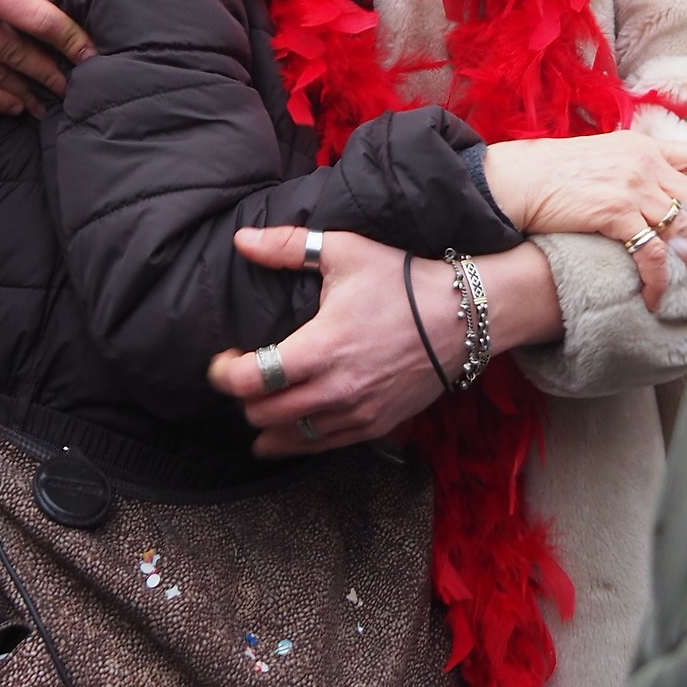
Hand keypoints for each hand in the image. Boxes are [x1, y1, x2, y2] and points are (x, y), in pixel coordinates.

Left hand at [210, 229, 562, 456]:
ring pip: (288, 438)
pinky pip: (320, 446)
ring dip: (267, 421)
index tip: (222, 360)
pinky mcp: (375, 426)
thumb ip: (288, 246)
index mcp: (323, 347)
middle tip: (244, 373)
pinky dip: (297, 438)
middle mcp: (337, 390)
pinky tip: (289, 424)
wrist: (464, 317)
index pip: (251, 379)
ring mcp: (357, 414)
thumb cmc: (403, 280)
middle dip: (242, 396)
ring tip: (264, 397)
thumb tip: (241, 240)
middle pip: (262, 414)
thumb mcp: (345, 250)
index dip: (223, 373)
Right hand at [481, 131, 686, 306]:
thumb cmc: (550, 173)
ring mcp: (633, 186)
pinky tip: (654, 298)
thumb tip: (654, 196)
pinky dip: (659, 280)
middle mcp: (646, 163)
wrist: (515, 179)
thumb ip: (631, 168)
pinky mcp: (615, 212)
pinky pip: (654, 253)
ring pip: (686, 231)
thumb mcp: (600, 156)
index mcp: (644, 146)